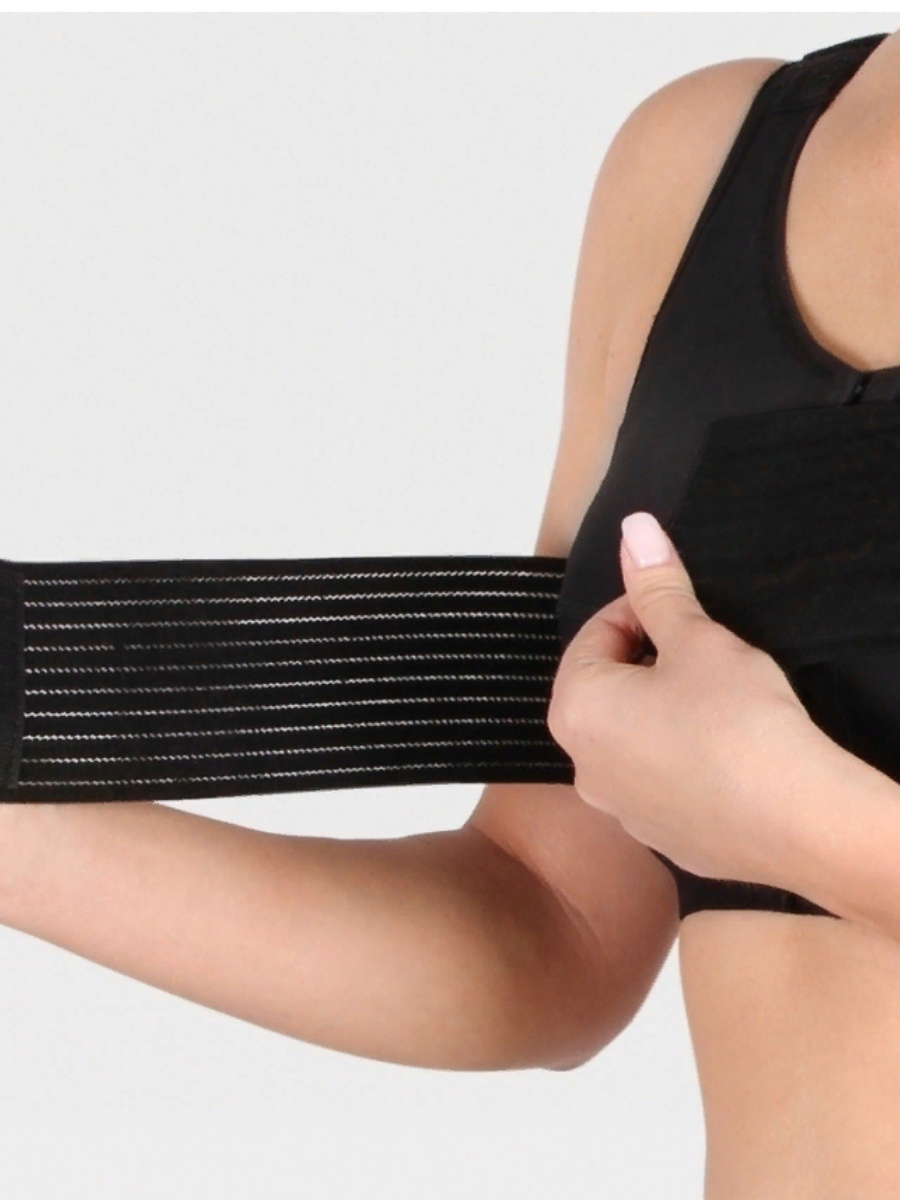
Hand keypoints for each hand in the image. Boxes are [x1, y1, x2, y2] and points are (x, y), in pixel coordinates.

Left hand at [548, 511, 841, 885]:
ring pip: (633, 738)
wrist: (797, 820)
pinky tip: (725, 750)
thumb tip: (634, 529)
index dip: (639, 611)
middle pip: (607, 690)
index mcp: (576, 709)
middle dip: (648, 662)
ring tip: (717, 701)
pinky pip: (661, 781)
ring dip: (662, 711)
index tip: (680, 610)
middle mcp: (582, 765)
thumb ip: (658, 586)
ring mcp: (620, 810)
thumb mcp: (697, 639)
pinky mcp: (661, 839)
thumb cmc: (738, 722)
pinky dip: (682, 758)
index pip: (594, 636)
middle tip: (701, 652)